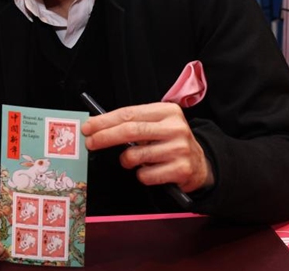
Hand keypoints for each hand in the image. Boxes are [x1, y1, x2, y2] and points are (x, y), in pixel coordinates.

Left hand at [81, 102, 213, 192]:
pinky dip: (141, 175)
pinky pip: (146, 175)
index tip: (88, 127)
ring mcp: (179, 149)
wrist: (200, 164)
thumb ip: (133, 123)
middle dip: (105, 137)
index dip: (104, 121)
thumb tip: (98, 127)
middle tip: (90, 143)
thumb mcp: (156, 125)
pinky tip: (150, 170)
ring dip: (126, 161)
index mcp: (167, 111)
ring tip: (133, 160)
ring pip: (135, 156)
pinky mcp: (181, 169)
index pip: (128, 114)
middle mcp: (175, 128)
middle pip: (130, 131)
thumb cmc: (169, 142)